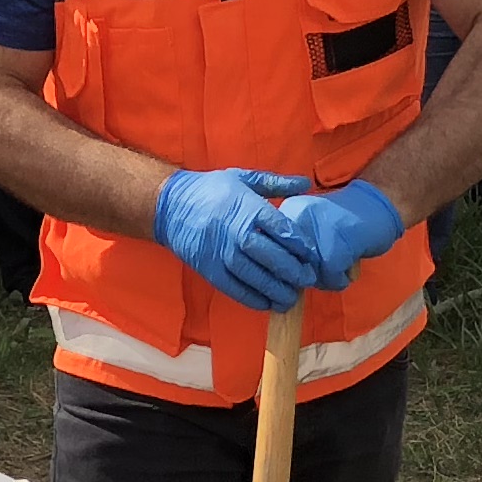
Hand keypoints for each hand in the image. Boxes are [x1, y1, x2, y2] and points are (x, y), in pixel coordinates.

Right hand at [152, 167, 317, 312]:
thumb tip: (306, 183)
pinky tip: (267, 303)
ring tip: (291, 298)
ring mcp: (222, 253)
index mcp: (248, 208)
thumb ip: (276, 183)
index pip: (281, 229)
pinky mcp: (209, 269)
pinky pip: (234, 288)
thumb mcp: (243, 178)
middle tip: (307, 280)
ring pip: (254, 276)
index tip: (311, 256)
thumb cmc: (211, 189)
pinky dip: (252, 299)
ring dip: (275, 290)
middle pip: (270, 256)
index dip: (300, 245)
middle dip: (292, 271)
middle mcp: (236, 231)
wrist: (170, 205)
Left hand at [270, 178, 402, 289]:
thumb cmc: (345, 219)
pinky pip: (331, 280)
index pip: (273, 254)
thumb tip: (281, 282)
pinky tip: (349, 265)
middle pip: (289, 268)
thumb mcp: (311, 224)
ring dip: (325, 278)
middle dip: (306, 274)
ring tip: (340, 262)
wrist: (378, 203)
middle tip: (327, 263)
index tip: (309, 260)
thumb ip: (293, 247)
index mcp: (286, 213)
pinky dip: (341, 279)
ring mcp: (313, 237)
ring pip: (308, 277)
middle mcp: (295, 222)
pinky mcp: (333, 252)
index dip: (290, 266)